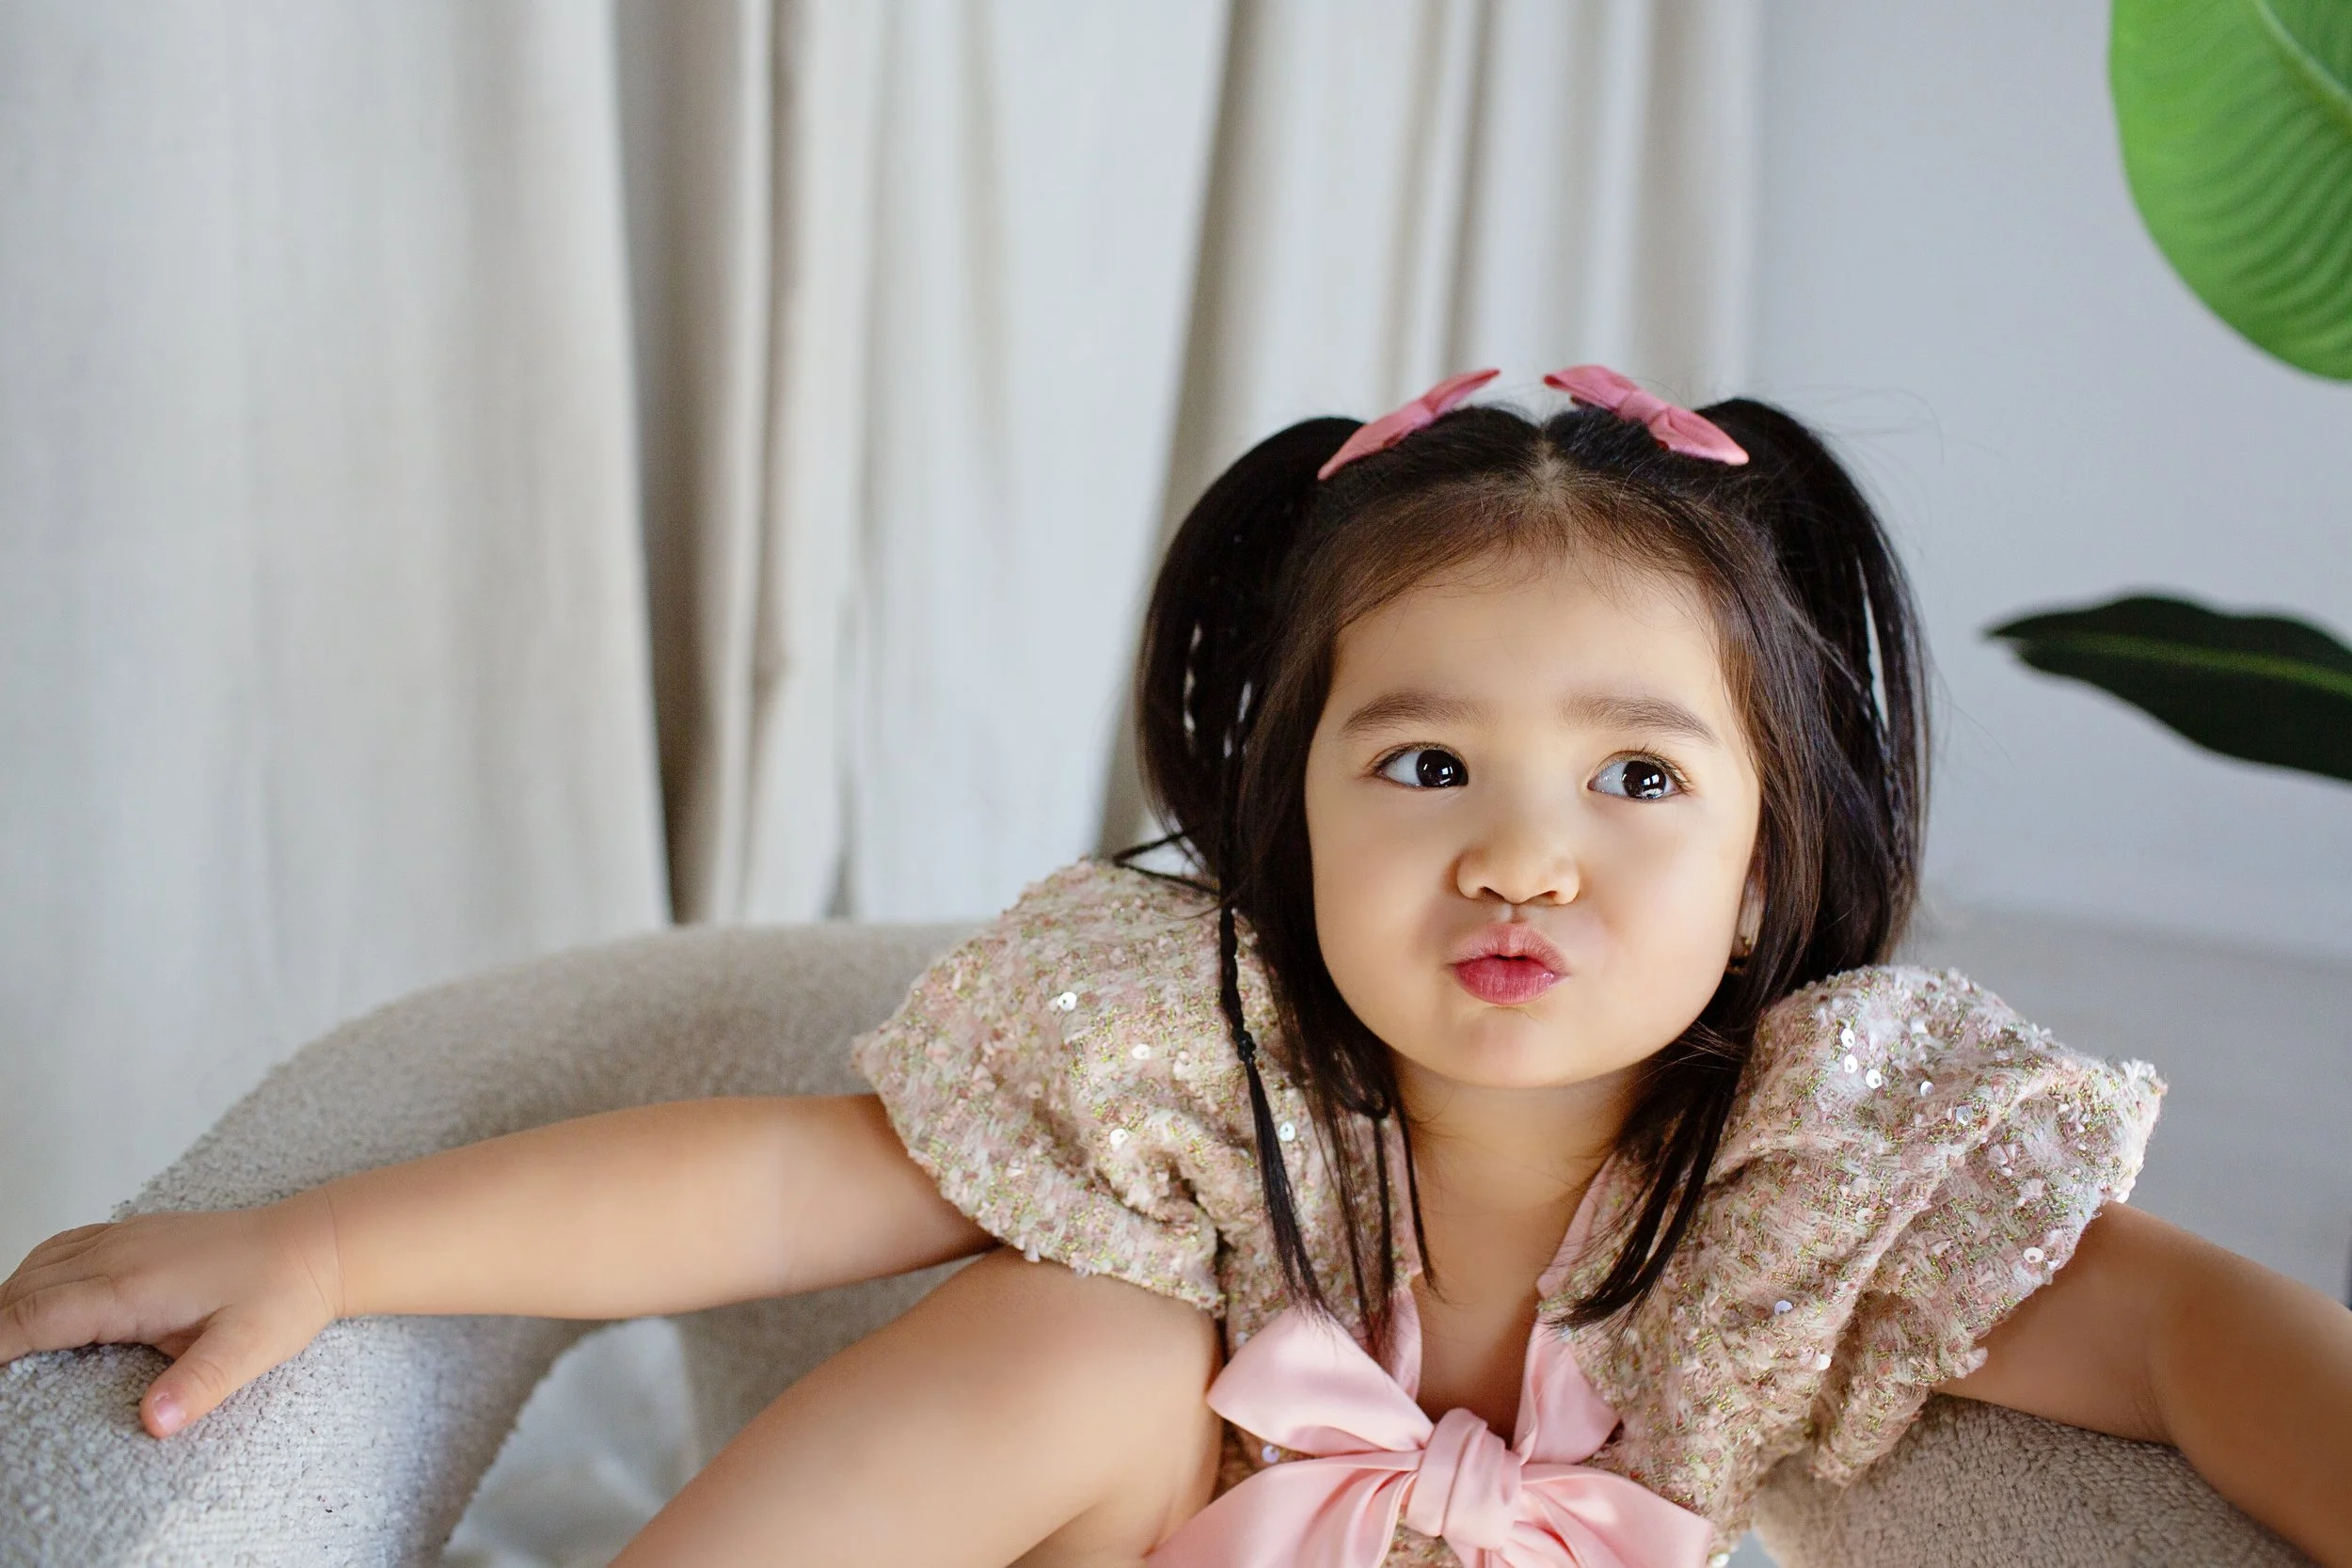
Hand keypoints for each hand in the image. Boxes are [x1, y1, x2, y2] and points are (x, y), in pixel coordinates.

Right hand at [0, 1190, 343, 1437]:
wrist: (315, 1243)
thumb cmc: (283, 1295)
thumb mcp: (251, 1348)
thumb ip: (200, 1385)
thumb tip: (156, 1421)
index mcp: (134, 1287)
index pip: (35, 1316)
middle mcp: (120, 1254)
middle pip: (24, 1290)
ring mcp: (126, 1237)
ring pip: (39, 1263)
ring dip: (9, 1301)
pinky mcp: (136, 1233)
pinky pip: (64, 1247)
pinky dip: (34, 1276)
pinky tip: (32, 1298)